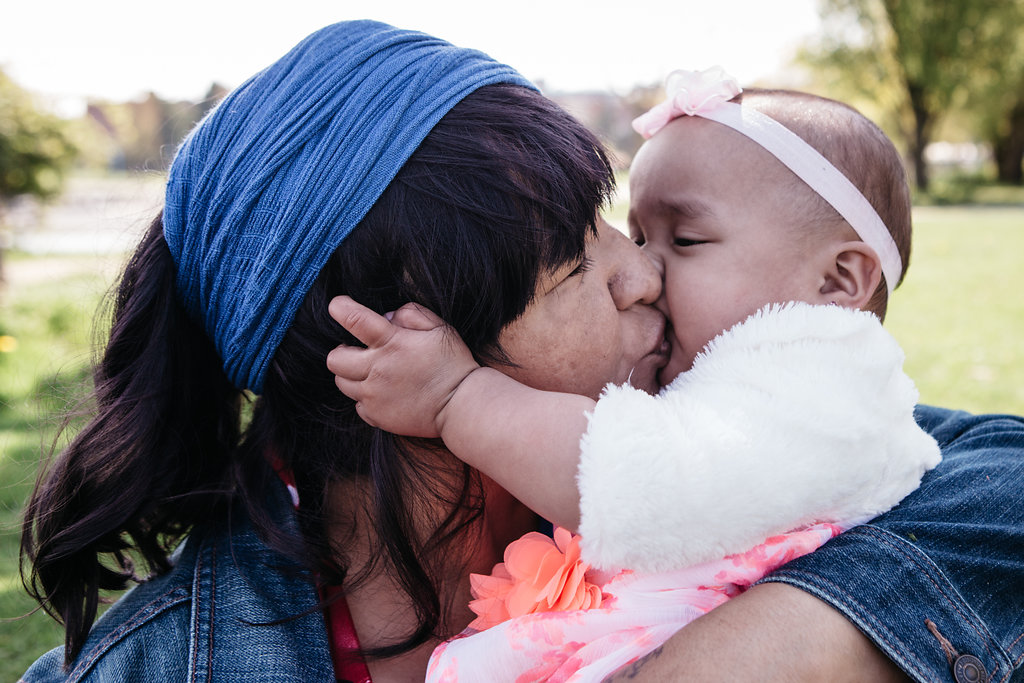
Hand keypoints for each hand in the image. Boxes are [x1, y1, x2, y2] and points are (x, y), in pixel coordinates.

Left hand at [326, 296, 480, 437]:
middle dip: (343, 350)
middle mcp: (377, 370)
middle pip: (335, 358)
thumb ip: (411, 314)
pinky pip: (357, 405)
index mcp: (392, 343)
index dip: (339, 308)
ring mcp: (374, 396)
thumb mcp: (439, 328)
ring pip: (342, 382)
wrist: (461, 406)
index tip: (338, 305)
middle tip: (360, 350)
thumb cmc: (452, 364)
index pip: (353, 319)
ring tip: (373, 372)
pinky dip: (365, 397)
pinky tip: (384, 393)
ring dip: (351, 374)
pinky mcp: (377, 417)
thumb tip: (386, 316)